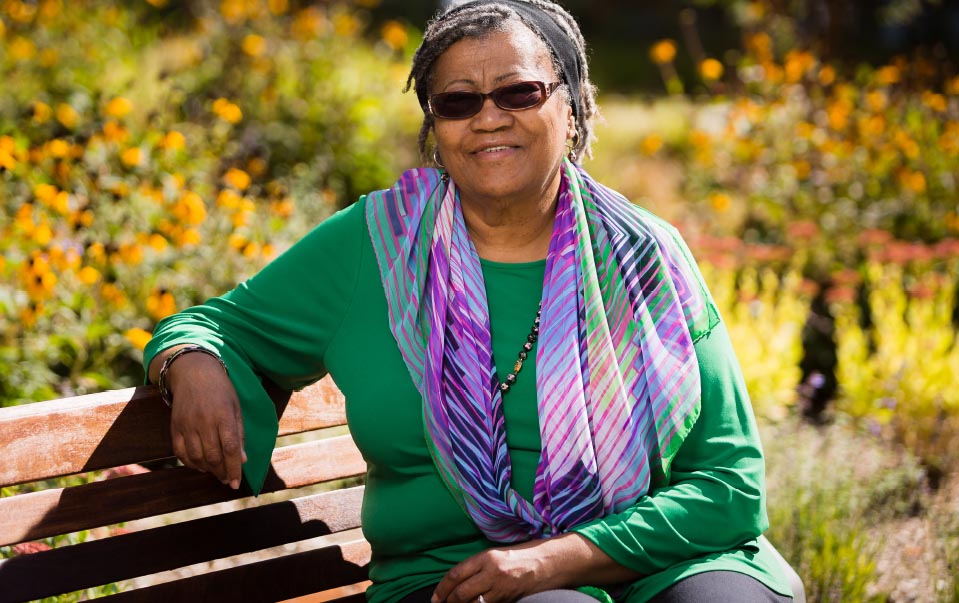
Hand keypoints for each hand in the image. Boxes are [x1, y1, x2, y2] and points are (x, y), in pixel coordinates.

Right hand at [165, 352, 246, 488]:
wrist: (193, 372)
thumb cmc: (221, 390)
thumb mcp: (236, 407)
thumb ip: (239, 434)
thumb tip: (242, 460)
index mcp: (224, 415)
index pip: (230, 449)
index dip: (234, 469)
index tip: (237, 484)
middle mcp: (204, 421)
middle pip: (213, 456)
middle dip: (222, 473)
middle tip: (228, 480)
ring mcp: (187, 425)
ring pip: (196, 457)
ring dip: (207, 470)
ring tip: (216, 472)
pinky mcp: (175, 427)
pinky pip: (180, 453)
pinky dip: (190, 463)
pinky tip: (200, 465)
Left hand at [431, 537, 571, 602]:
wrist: (551, 562)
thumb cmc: (525, 555)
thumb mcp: (499, 554)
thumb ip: (480, 565)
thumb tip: (461, 580)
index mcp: (487, 556)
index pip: (456, 574)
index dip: (442, 588)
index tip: (436, 597)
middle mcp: (492, 571)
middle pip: (461, 592)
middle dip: (449, 602)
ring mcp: (502, 587)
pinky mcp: (510, 599)